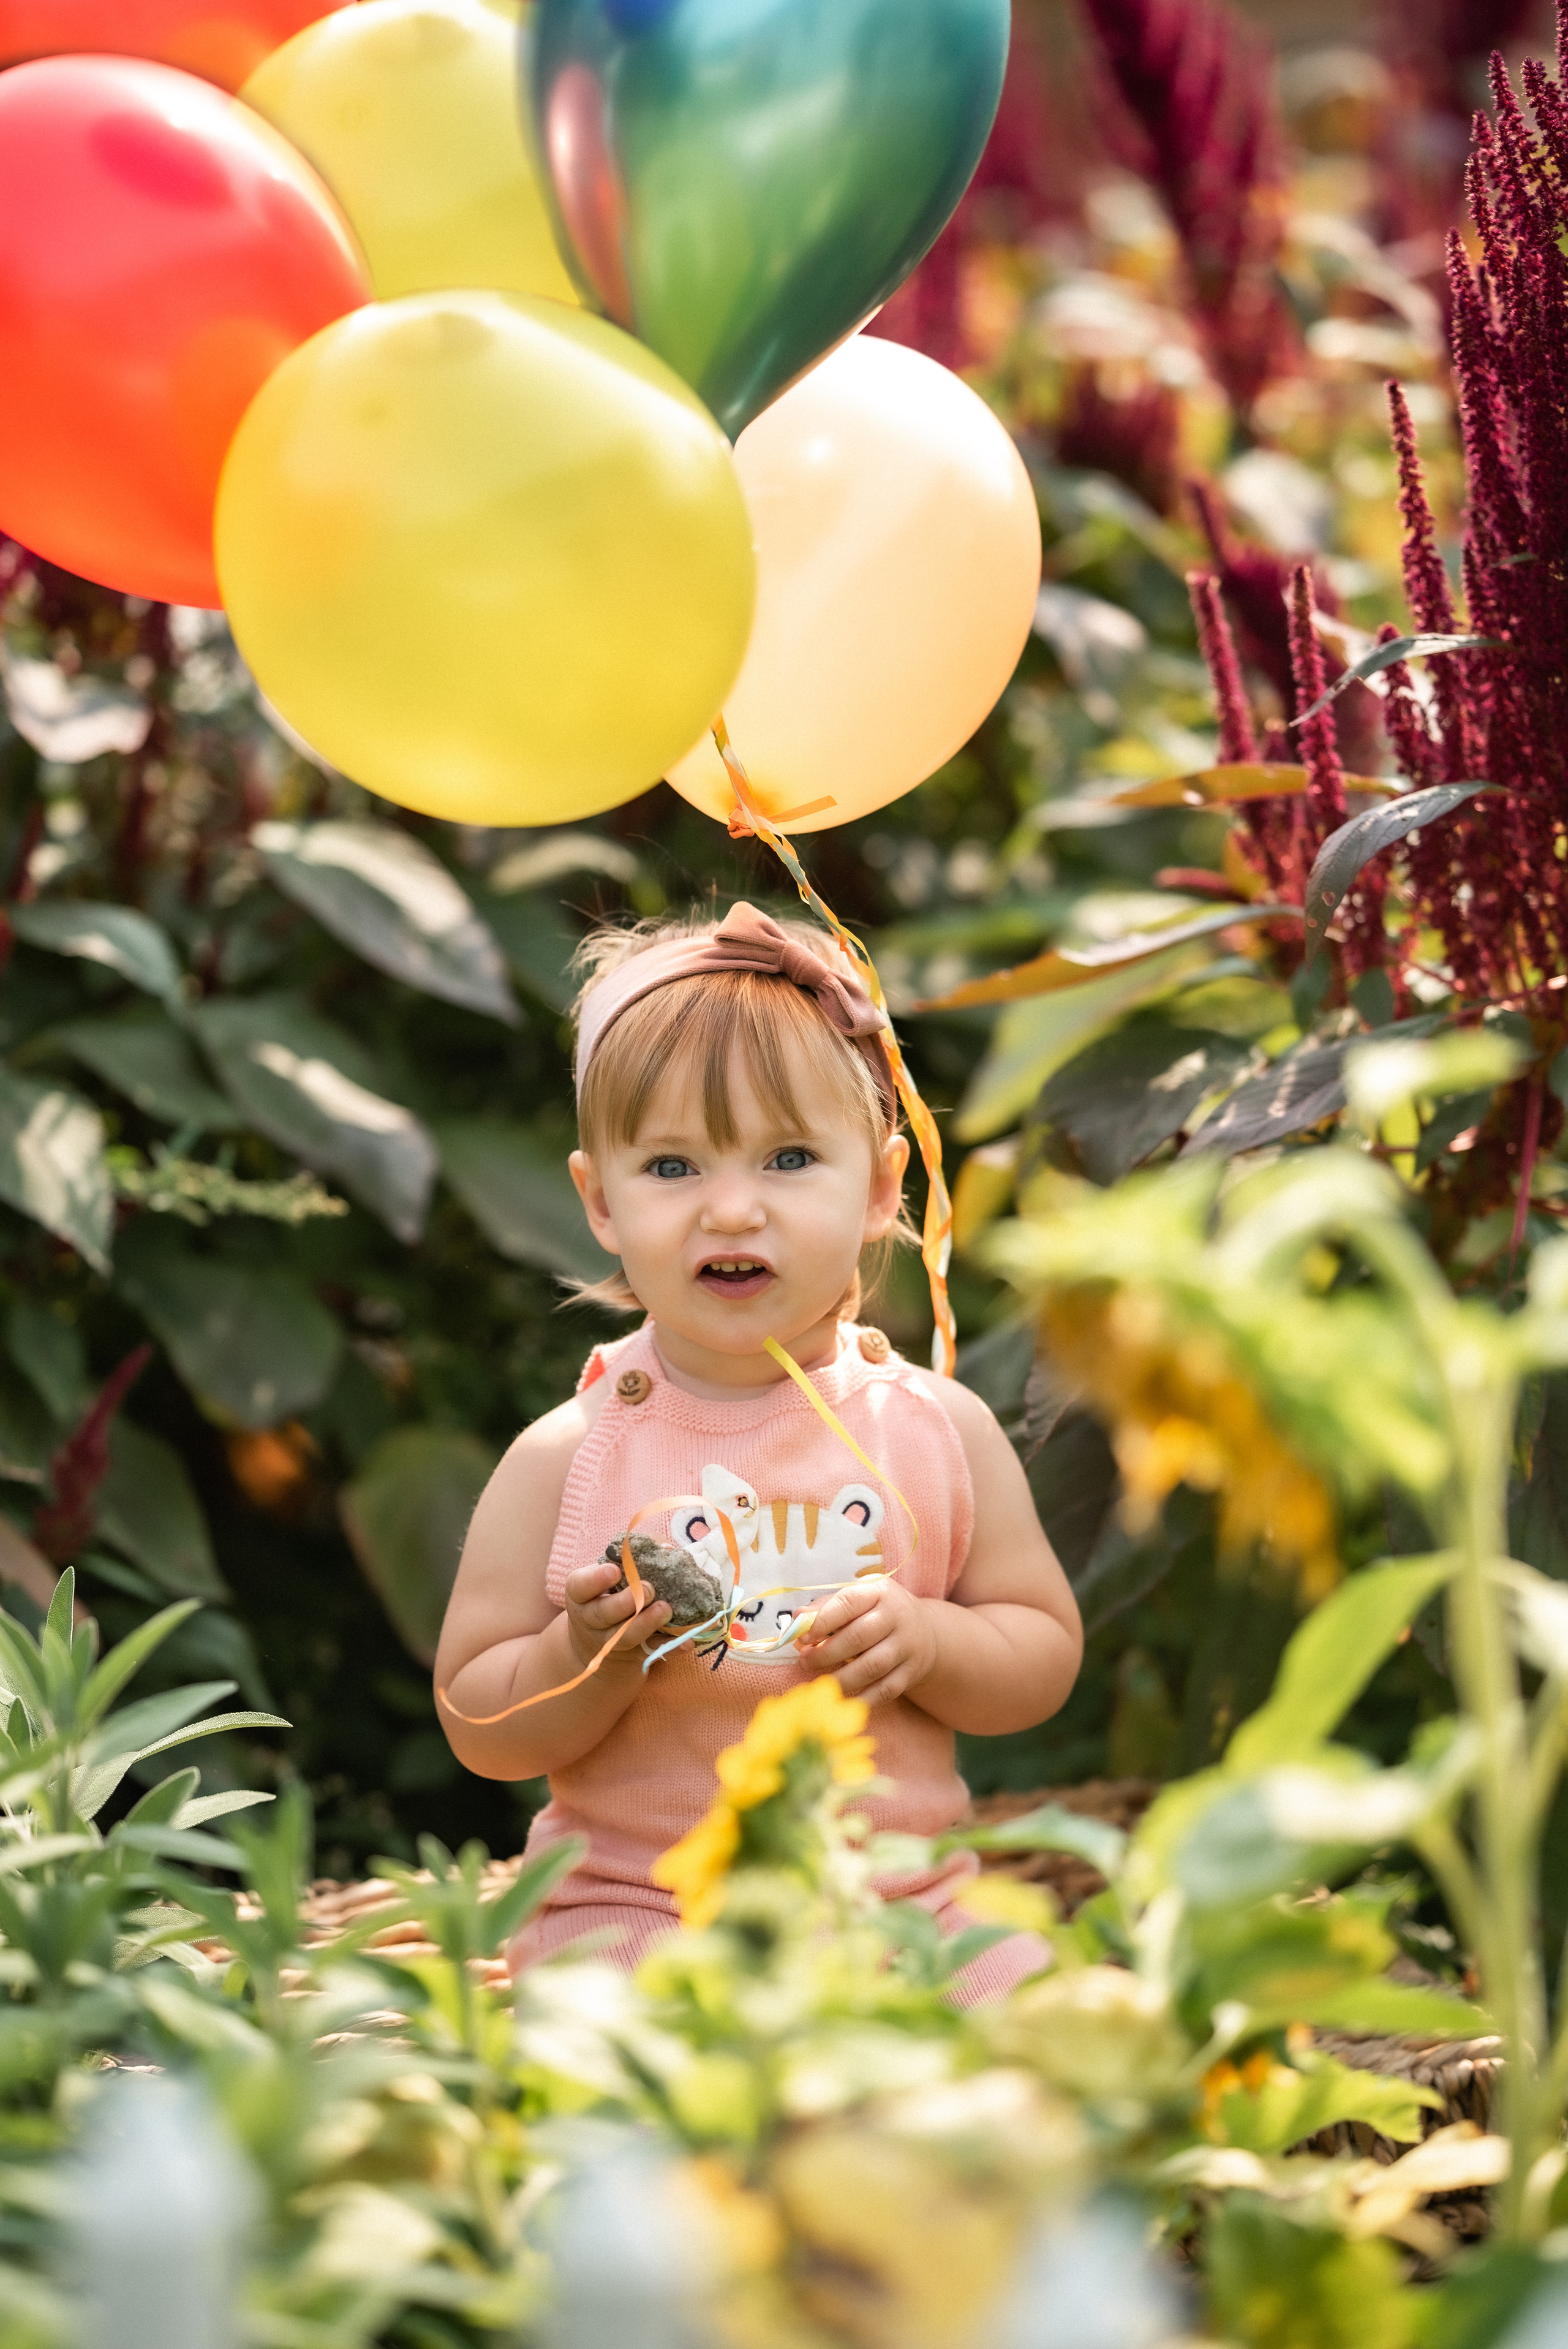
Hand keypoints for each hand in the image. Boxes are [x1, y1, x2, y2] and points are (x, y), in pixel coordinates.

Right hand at [561, 1555, 669, 1671]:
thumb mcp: (608, 1574)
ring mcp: (610, 1641)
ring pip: (624, 1637)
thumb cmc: (609, 1591)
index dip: (595, 1580)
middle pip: (603, 1614)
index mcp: (581, 1594)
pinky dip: (670, 1647)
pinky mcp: (633, 1655)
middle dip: (625, 1603)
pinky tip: (686, 1641)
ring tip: (665, 1609)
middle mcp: (591, 1620)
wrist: (597, 1638)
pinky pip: (652, 1653)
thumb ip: (633, 1558)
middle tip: (648, 1588)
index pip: (580, 1586)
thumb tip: (665, 1549)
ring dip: (646, 1624)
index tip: (615, 1570)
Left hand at [795, 1577, 938, 1704]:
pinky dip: (863, 1698)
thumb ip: (825, 1607)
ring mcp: (907, 1645)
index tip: (802, 1638)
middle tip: (804, 1662)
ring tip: (821, 1682)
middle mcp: (897, 1616)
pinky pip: (885, 1690)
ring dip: (841, 1678)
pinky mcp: (911, 1671)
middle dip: (826, 1653)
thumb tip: (798, 1618)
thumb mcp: (857, 1599)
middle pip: (858, 1637)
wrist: (924, 1631)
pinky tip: (844, 1700)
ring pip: (872, 1666)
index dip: (822, 1621)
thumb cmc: (877, 1613)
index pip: (848, 1602)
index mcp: (879, 1591)